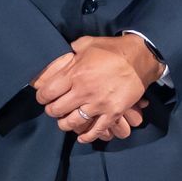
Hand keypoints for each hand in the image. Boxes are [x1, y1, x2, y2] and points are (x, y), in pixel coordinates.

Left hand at [35, 36, 157, 143]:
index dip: (41, 96)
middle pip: (57, 110)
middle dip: (51, 110)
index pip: (47, 92)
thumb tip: (56, 59)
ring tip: (64, 122)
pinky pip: (97, 130)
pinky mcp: (113, 112)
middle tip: (53, 108)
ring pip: (73, 123)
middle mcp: (83, 91)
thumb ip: (69, 52)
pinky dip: (87, 136)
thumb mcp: (86, 44)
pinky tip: (82, 137)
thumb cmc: (111, 49)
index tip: (43, 97)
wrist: (140, 57)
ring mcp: (99, 104)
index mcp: (74, 73)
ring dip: (65, 124)